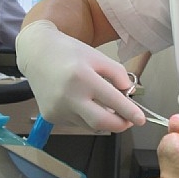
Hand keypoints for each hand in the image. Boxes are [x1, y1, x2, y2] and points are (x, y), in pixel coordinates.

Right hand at [16, 20, 144, 130]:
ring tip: (105, 106)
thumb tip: (128, 93)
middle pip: (100, 123)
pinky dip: (86, 116)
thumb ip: (117, 73)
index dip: (130, 112)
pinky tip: (83, 102)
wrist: (36, 53)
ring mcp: (58, 109)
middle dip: (119, 125)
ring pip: (89, 124)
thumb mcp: (97, 56)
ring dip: (103, 120)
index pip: (112, 101)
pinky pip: (77, 122)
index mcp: (82, 77)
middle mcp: (68, 96)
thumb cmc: (69, 52)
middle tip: (129, 121)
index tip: (141, 119)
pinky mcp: (50, 116)